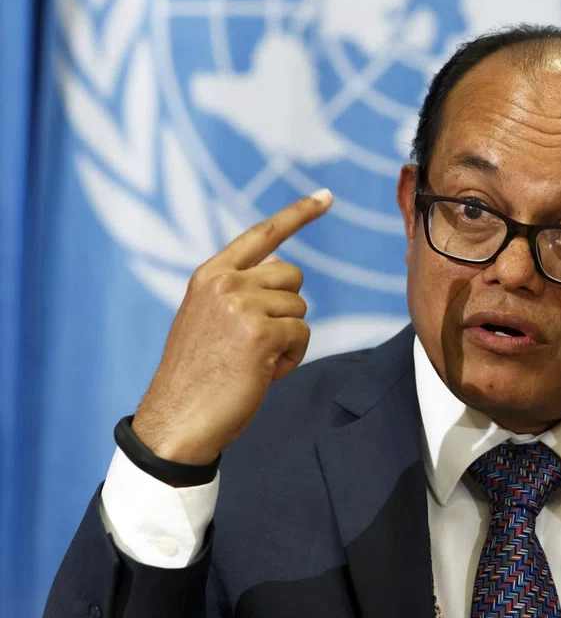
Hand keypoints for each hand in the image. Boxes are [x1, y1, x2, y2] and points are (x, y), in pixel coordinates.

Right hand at [132, 190, 332, 464]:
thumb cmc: (198, 376)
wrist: (177, 421)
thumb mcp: (209, 320)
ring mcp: (242, 305)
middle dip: (287, 308)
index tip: (326, 196)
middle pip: (294, 276)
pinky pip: (302, 335)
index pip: (262, 234)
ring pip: (300, 309)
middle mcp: (225, 282)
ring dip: (288, 339)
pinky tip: (263, 374)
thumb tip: (285, 267)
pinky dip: (290, 359)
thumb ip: (240, 290)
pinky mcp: (261, 333)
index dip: (298, 214)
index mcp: (209, 275)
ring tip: (254, 362)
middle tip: (258, 341)